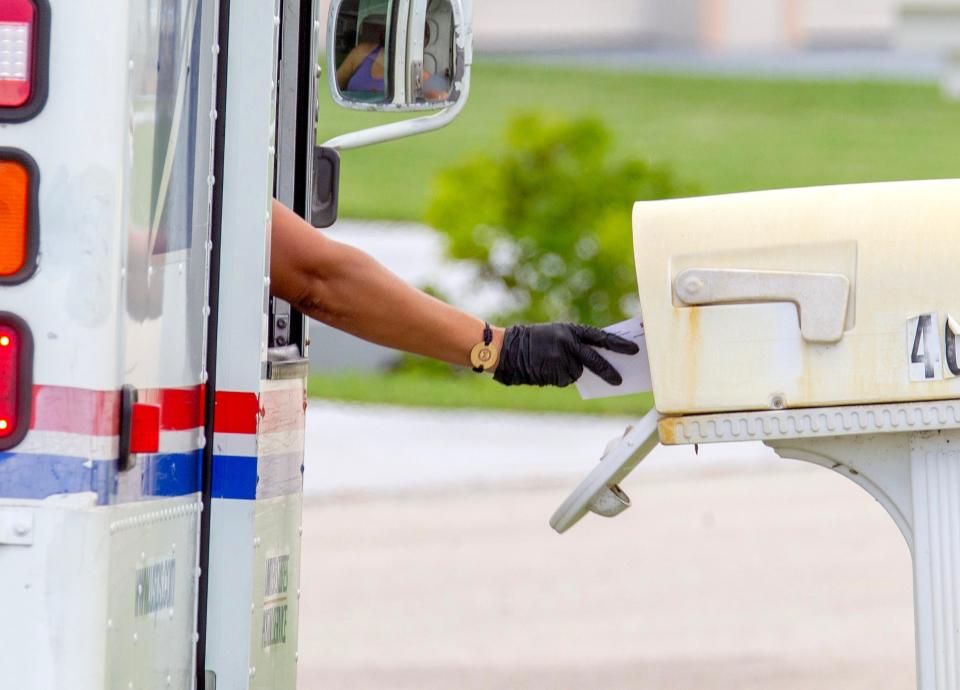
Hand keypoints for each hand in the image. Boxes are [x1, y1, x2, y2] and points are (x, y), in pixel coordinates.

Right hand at [493, 323, 639, 387]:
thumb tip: (596, 362)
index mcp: (572, 330)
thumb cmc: (535, 340)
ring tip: (550, 362)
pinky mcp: (554, 374)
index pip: (601, 337)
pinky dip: (558, 378)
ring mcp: (562, 360)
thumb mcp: (557, 334)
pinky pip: (565, 380)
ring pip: (577, 373)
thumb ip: (576, 344)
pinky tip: (545, 369)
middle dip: (608, 372)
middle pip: (596, 360)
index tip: (634, 350)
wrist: (508, 349)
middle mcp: (569, 344)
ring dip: (569, 372)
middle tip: (620, 382)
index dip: (619, 344)